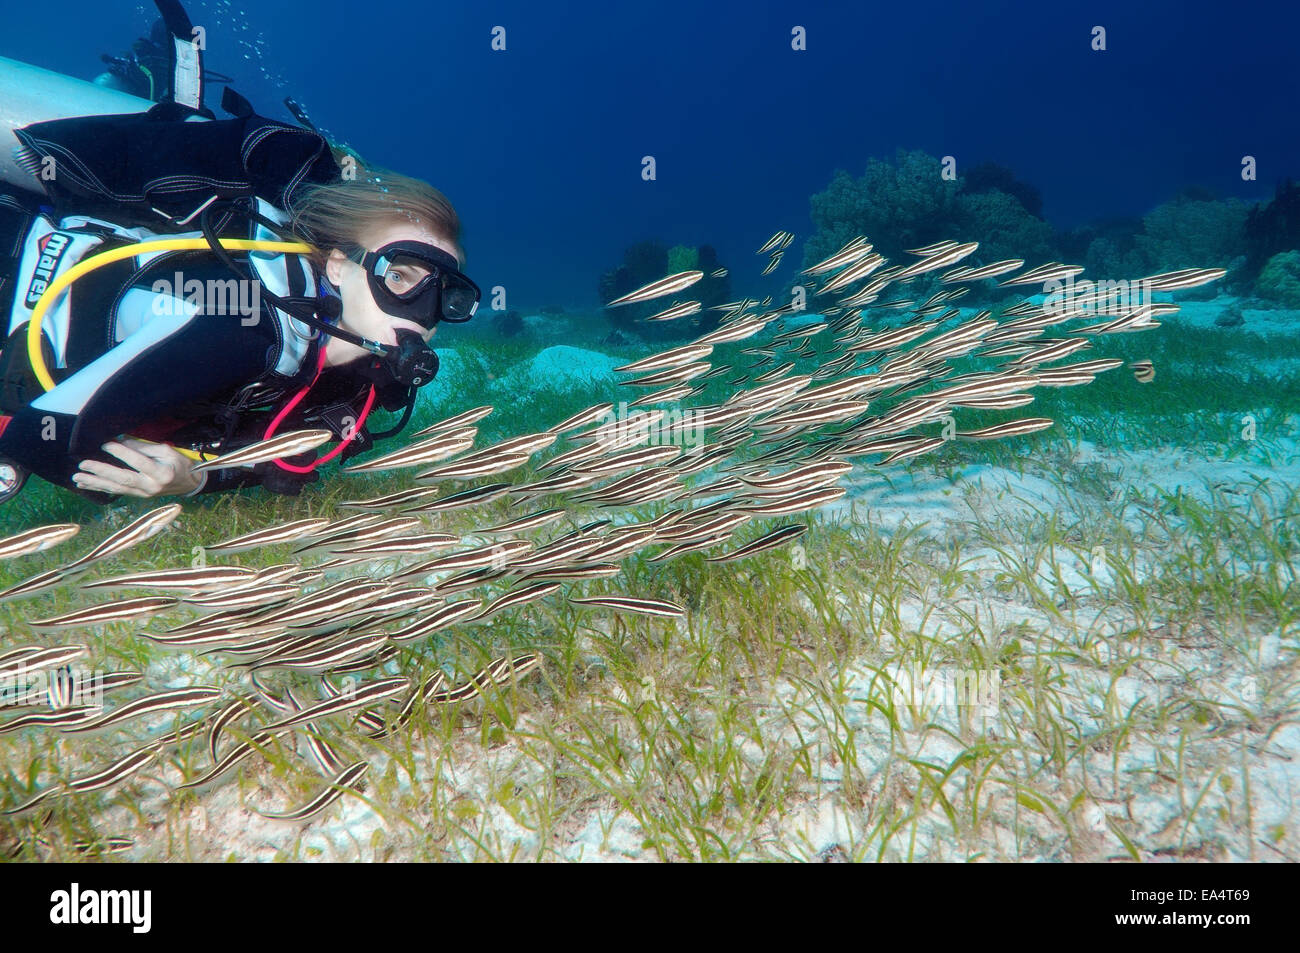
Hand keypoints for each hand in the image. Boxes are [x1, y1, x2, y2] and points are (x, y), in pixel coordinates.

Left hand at [72, 439, 204, 497]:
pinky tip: (85, 485)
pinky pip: (116, 492)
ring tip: (77, 477)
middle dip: (102, 471)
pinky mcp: (137, 496)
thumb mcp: (167, 452)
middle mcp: (151, 486)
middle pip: (123, 479)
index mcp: (161, 473)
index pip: (139, 462)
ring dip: (95, 483)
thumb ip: (144, 448)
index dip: (122, 453)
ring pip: (116, 488)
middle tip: (84, 464)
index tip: (106, 444)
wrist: (188, 484)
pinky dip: (99, 488)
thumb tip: (121, 440)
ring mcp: (143, 494)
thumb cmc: (179, 464)